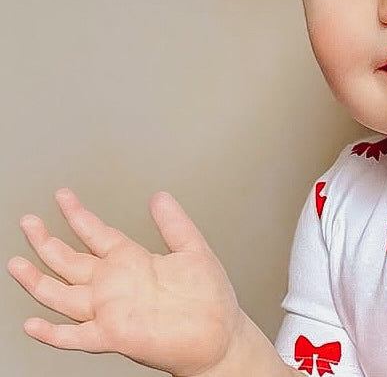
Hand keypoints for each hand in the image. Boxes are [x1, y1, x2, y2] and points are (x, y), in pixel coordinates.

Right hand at [7, 189, 242, 376]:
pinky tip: (33, 323)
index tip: (62, 196)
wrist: (219, 336)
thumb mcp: (192, 248)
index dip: (77, 214)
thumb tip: (159, 196)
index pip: (96, 233)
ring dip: (38, 281)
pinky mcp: (114, 335)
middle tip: (28, 221)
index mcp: (131, 261)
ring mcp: (111, 310)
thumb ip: (173, 223)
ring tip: (16, 263)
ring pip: (63, 295)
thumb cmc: (208, 298)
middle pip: (70, 261)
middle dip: (46, 241)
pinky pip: (76, 336)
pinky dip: (53, 333)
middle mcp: (115, 285)